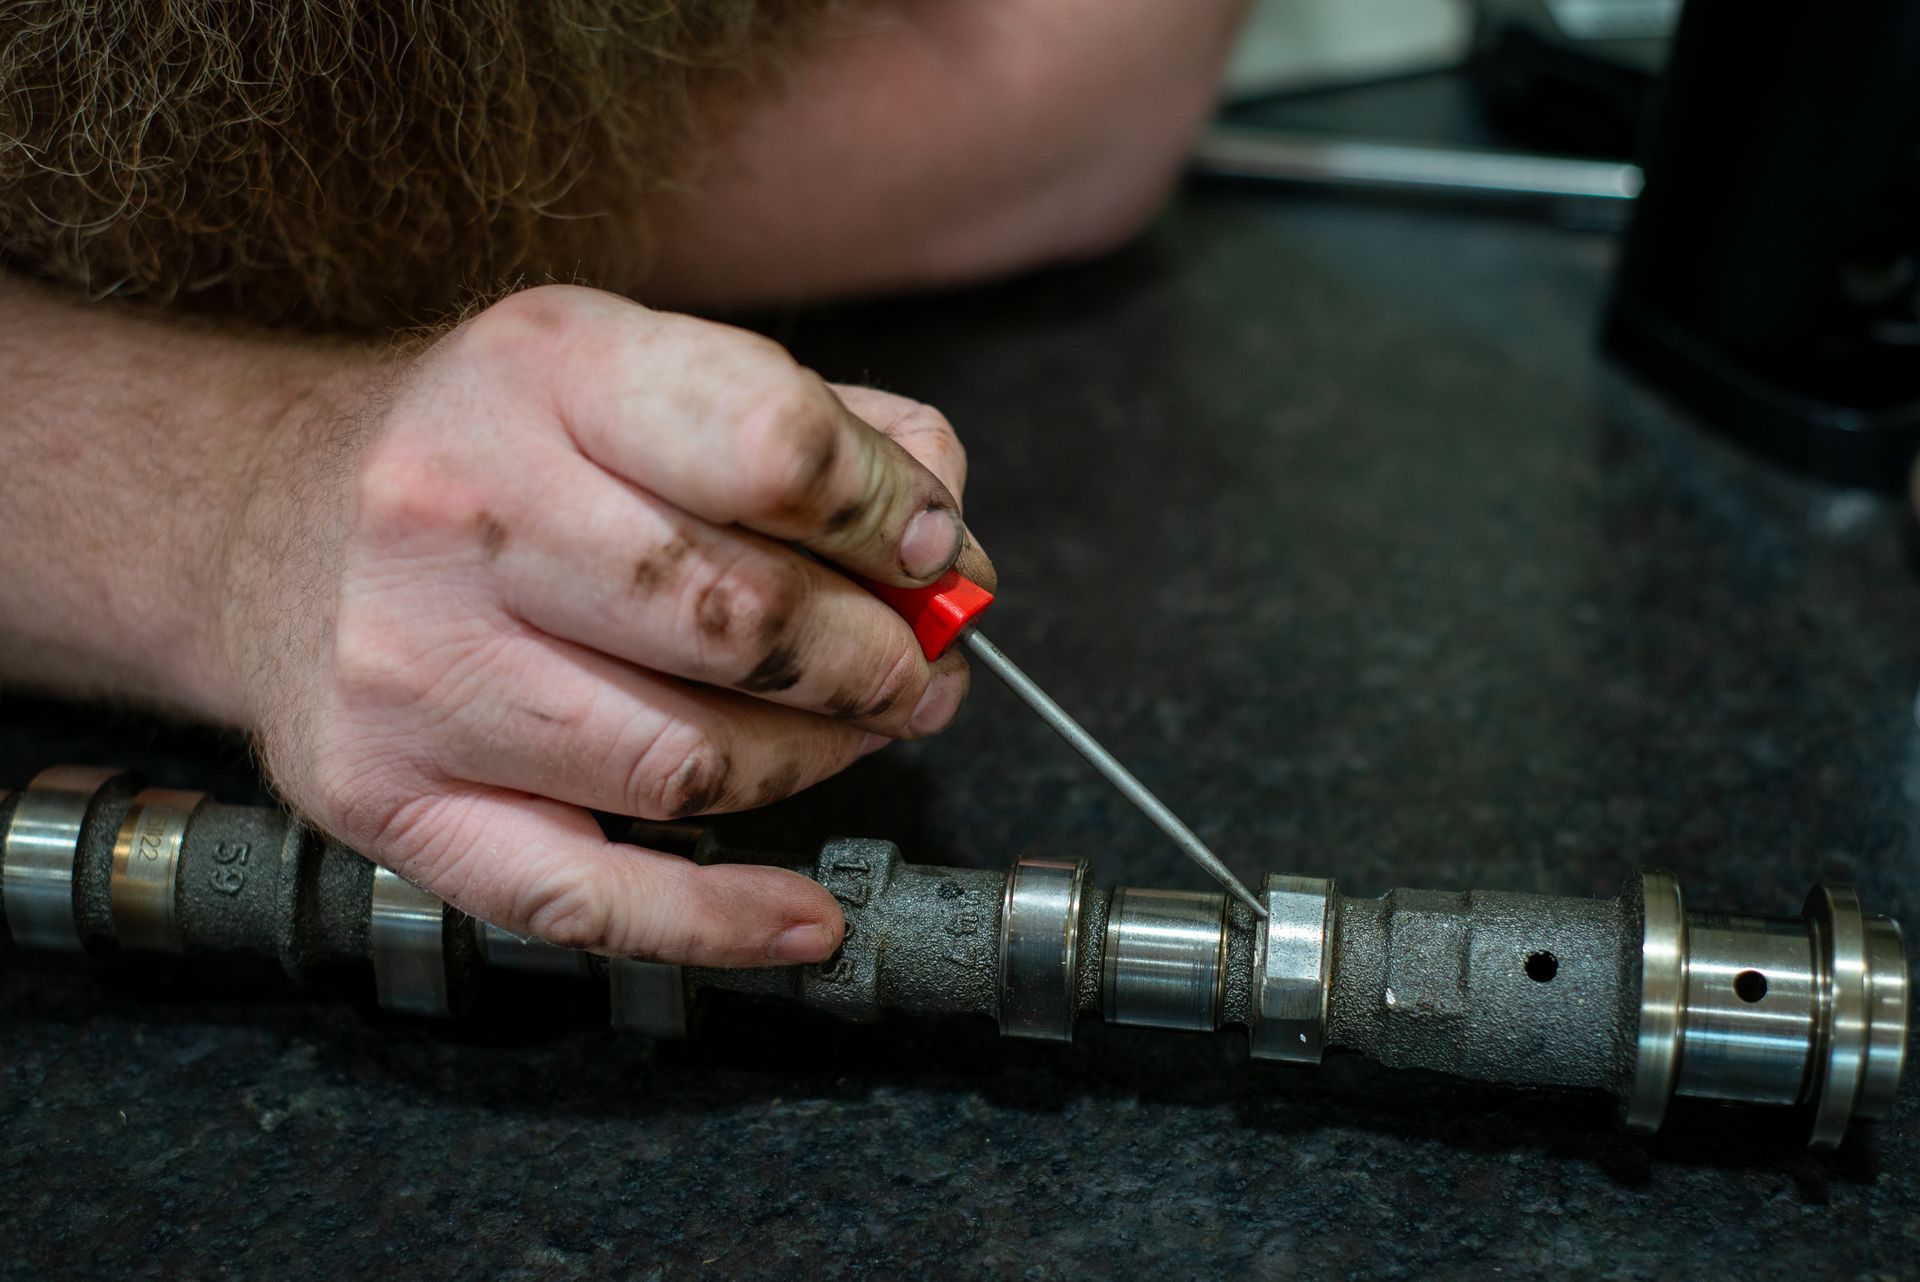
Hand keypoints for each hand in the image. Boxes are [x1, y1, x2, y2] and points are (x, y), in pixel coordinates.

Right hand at [226, 285, 992, 965]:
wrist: (271, 523)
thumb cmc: (499, 450)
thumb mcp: (640, 372)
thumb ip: (823, 432)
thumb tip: (949, 553)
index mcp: (546, 370)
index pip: (775, 450)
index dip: (896, 520)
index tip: (934, 557)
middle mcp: (458, 510)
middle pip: (744, 623)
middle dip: (876, 664)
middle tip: (914, 672)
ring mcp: (413, 670)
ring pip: (692, 767)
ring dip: (816, 764)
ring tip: (848, 733)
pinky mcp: (392, 801)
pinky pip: (587, 900)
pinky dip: (722, 924)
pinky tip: (805, 917)